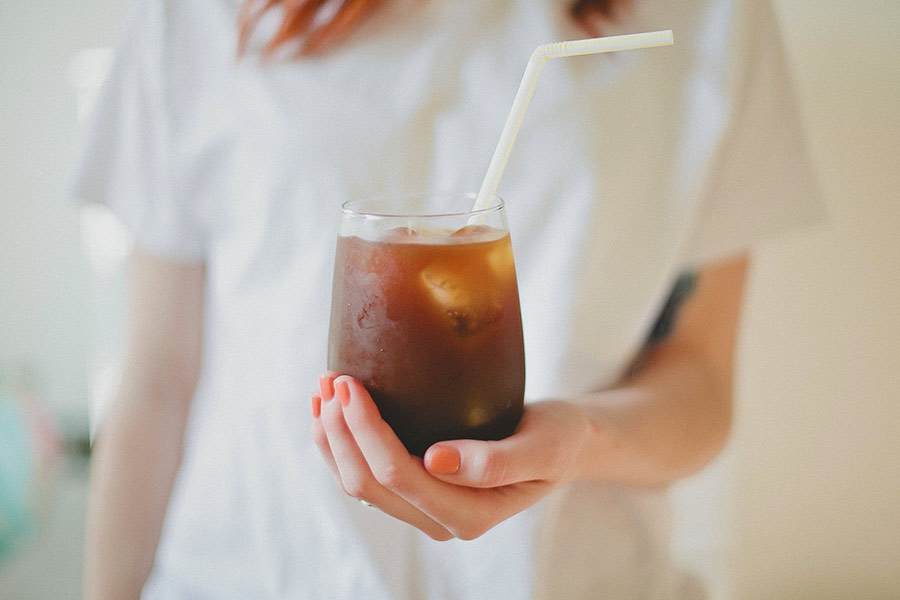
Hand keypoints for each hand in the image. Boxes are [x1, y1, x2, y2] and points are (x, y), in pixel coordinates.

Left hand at [310, 373, 591, 539]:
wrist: (560, 443)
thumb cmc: (557, 439)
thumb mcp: (544, 447)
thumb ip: (496, 461)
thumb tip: (436, 461)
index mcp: (470, 514)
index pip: (399, 475)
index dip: (366, 431)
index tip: (351, 382)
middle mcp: (439, 519)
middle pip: (367, 483)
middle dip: (340, 432)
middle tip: (331, 378)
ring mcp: (423, 508)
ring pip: (356, 483)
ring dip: (332, 437)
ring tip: (323, 387)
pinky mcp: (414, 490)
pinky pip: (363, 473)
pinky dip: (340, 442)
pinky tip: (330, 408)